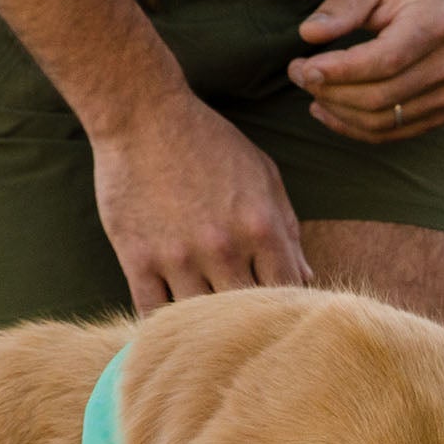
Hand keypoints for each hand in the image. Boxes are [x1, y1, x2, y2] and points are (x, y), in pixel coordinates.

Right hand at [91, 94, 312, 312]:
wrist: (141, 112)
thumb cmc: (208, 141)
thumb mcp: (262, 174)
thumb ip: (286, 228)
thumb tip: (305, 278)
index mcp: (260, 227)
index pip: (286, 292)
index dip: (286, 310)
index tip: (278, 315)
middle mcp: (223, 248)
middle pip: (245, 314)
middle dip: (248, 324)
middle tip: (245, 330)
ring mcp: (178, 257)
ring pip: (200, 320)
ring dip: (205, 328)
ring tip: (207, 331)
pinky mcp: (138, 259)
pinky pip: (153, 314)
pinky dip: (162, 327)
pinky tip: (171, 327)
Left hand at [289, 0, 443, 142]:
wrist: (441, 4)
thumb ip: (341, 5)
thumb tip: (309, 33)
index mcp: (433, 26)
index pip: (384, 61)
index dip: (341, 72)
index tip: (304, 69)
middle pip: (379, 98)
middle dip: (331, 92)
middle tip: (298, 75)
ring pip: (380, 122)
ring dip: (337, 112)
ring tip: (311, 92)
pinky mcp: (437, 114)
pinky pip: (387, 133)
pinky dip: (352, 127)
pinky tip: (328, 110)